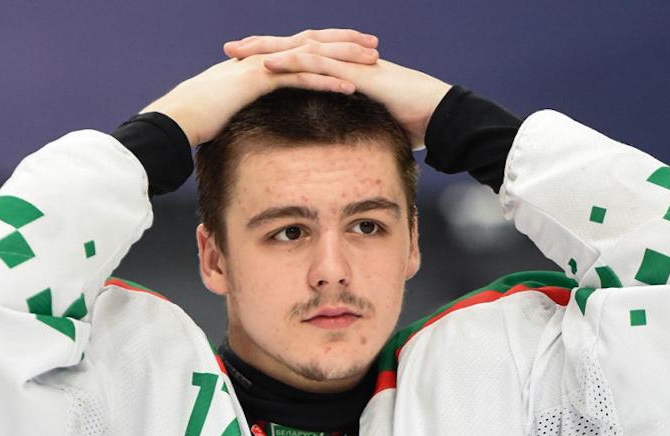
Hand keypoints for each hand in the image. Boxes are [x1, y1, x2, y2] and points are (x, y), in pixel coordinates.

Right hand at [145, 29, 380, 148]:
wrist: (175, 119)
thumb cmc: (197, 121)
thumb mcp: (228, 110)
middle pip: (312, 42)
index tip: (353, 51)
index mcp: (259, 62)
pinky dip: (326, 80)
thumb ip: (247, 107)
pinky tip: (350, 86)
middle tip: (374, 45)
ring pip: (311, 55)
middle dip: (344, 42)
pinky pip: (299, 77)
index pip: (300, 49)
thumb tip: (257, 119)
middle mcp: (263, 57)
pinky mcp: (258, 80)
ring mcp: (261, 65)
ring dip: (344, 57)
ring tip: (372, 61)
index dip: (327, 47)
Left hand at [225, 32, 451, 149]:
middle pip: (295, 48)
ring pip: (301, 49)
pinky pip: (320, 63)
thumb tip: (344, 153)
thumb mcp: (374, 128)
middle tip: (229, 50)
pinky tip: (269, 65)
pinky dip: (293, 62)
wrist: (441, 117)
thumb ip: (355, 132)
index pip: (303, 62)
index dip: (274, 62)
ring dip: (268, 49)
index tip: (246, 67)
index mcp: (344, 72)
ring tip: (239, 53)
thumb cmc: (413, 126)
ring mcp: (351, 63)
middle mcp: (345, 62)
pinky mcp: (358, 71)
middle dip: (261, 48)